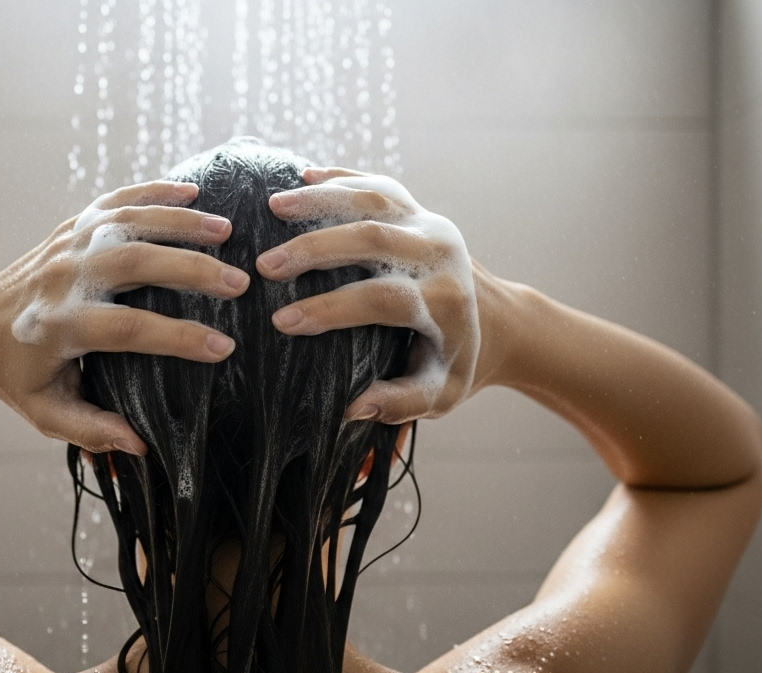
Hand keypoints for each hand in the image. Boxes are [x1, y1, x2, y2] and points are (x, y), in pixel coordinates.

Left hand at [0, 181, 248, 454]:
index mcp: (59, 325)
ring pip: (127, 223)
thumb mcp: (46, 412)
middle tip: (238, 282)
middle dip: (189, 269)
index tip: (222, 348)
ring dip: (180, 222)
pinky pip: (115, 201)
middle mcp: (63, 278)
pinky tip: (191, 192)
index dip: (177, 338)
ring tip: (228, 230)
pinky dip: (153, 192)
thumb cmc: (17, 374)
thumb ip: (92, 430)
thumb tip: (141, 446)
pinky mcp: (70, 227)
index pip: (127, 329)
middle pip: (132, 263)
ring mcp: (66, 245)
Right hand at [257, 168, 484, 423]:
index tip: (282, 322)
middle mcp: (440, 253)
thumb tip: (353, 407)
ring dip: (321, 199)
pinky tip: (301, 176)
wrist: (498, 321)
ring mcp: (429, 223)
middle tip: (264, 266)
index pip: (381, 299)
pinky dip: (340, 178)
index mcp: (444, 300)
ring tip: (272, 206)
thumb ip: (400, 403)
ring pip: (374, 198)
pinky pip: (378, 184)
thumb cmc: (454, 361)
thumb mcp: (440, 394)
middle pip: (373, 238)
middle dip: (314, 249)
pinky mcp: (419, 208)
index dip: (330, 309)